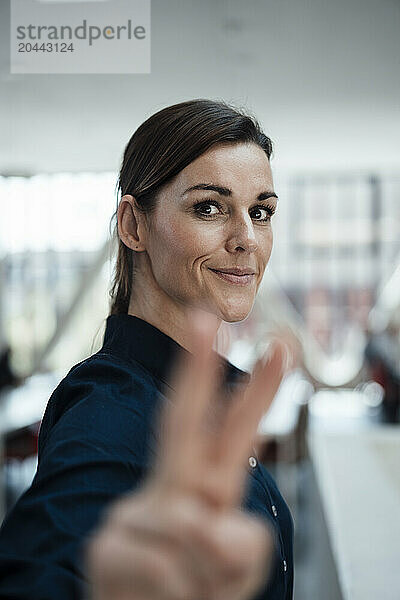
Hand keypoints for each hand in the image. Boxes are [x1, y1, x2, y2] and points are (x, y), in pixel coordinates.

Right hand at [85, 309, 286, 599]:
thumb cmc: (195, 587)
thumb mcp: (240, 565)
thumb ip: (243, 538)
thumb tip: (208, 521)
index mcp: (208, 485)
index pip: (234, 431)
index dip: (257, 391)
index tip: (277, 348)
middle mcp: (171, 487)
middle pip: (183, 421)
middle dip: (197, 367)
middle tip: (204, 317)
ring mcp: (135, 511)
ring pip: (191, 525)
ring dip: (207, 573)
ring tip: (190, 592)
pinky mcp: (107, 546)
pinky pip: (167, 568)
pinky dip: (181, 594)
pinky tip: (162, 598)